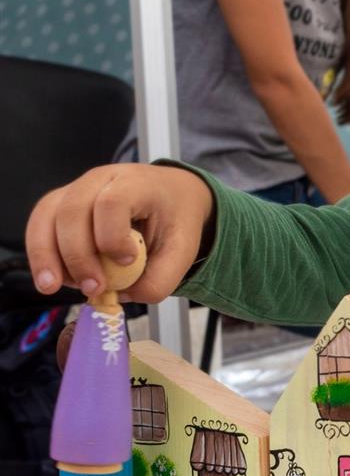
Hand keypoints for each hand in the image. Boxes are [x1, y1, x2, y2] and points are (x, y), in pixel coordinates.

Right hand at [26, 164, 213, 303]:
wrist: (170, 194)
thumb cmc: (175, 219)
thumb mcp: (183, 250)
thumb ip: (160, 279)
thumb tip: (120, 297)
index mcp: (138, 183)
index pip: (113, 202)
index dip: (113, 236)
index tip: (128, 260)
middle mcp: (102, 178)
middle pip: (73, 210)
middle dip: (78, 255)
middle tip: (93, 287)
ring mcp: (77, 188)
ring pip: (48, 216)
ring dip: (47, 256)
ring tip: (54, 288)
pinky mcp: (61, 203)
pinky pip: (39, 225)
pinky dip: (40, 253)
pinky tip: (51, 278)